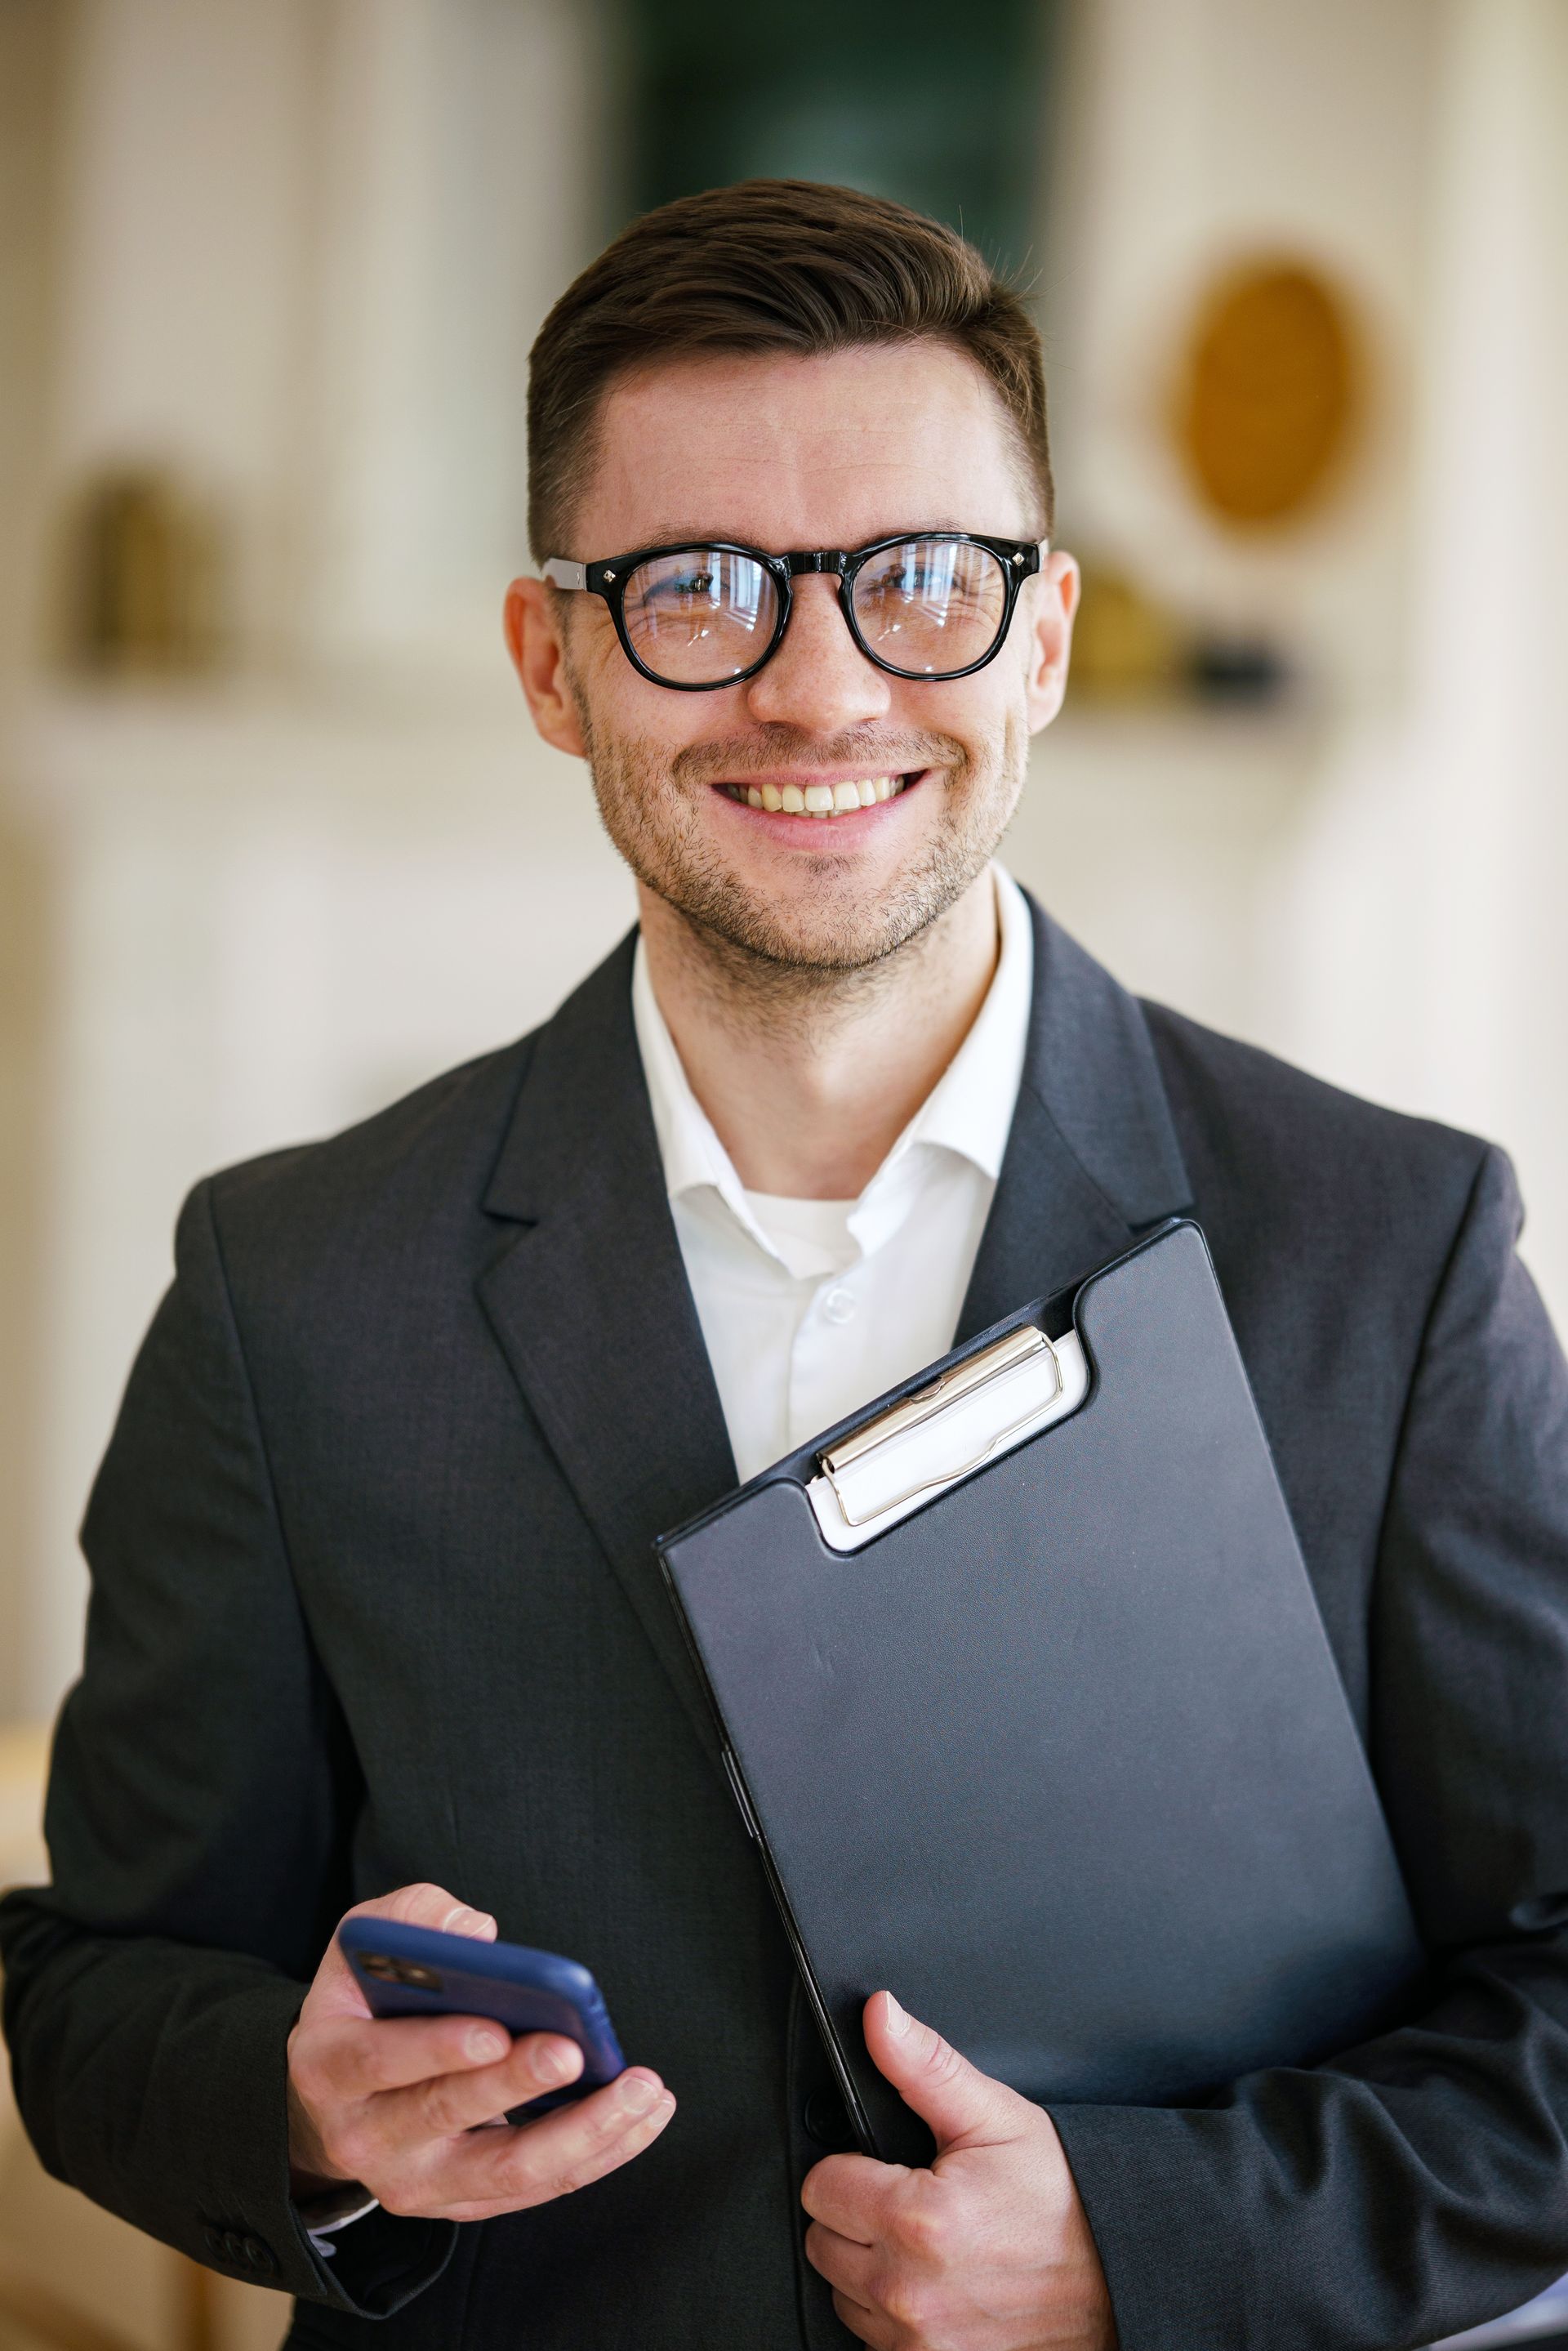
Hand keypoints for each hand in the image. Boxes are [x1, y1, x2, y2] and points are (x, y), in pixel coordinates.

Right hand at [286, 1883, 674, 2221]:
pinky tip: (642, 2116)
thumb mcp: (365, 1940)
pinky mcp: (462, 2202)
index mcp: (330, 2066)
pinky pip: (538, 2186)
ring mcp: (415, 2181)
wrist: (337, 2096)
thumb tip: (479, 1934)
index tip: (495, 2029)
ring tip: (644, 2091)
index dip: (437, 2047)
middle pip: (445, 2117)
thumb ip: (417, 1919)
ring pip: (506, 2171)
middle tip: (573, 2051)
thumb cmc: (365, 2001)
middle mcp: (364, 2137)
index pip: (378, 2060)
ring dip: (583, 2132)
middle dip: (516, 2085)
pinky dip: (597, 2153)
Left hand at [801, 1993, 1115, 2349]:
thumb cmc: (1063, 2204)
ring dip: (873, 2269)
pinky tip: (934, 2290)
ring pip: (844, 2293)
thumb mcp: (999, 2119)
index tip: (890, 2170)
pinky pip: (872, 2341)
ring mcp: (917, 2343)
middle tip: (913, 2205)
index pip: (820, 2186)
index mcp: (919, 2220)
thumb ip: (925, 2065)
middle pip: (824, 2241)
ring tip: (929, 2248)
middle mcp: (909, 2290)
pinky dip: (893, 2318)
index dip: (853, 2168)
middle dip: (858, 2217)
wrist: (1117, 2282)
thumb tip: (880, 2016)